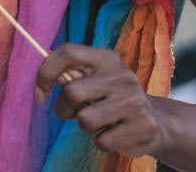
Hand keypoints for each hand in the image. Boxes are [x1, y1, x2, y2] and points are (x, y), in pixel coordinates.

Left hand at [36, 44, 163, 158]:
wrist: (155, 120)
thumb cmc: (111, 97)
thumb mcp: (95, 78)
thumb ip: (71, 75)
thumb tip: (43, 82)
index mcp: (105, 58)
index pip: (68, 53)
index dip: (46, 71)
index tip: (40, 92)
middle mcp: (121, 75)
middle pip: (72, 92)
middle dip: (64, 108)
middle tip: (73, 112)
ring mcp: (134, 101)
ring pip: (84, 121)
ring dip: (85, 127)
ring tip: (99, 121)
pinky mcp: (142, 126)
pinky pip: (102, 141)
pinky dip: (101, 141)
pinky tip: (114, 132)